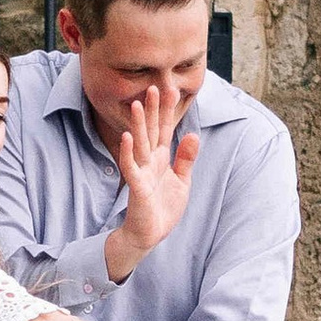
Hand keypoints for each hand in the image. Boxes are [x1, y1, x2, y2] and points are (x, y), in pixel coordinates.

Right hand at [105, 80, 199, 282]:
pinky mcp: (137, 187)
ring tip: (138, 105)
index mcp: (161, 159)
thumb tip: (193, 134)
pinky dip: (129, 153)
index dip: (167, 111)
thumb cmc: (163, 208)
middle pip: (152, 131)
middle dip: (153, 110)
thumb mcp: (181, 181)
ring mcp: (142, 173)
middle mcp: (150, 162)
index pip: (165, 130)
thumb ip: (186, 159)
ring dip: (139, 125)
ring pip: (140, 145)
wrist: (150, 234)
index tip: (171, 90)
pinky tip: (127, 137)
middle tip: (153, 86)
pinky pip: (132, 167)